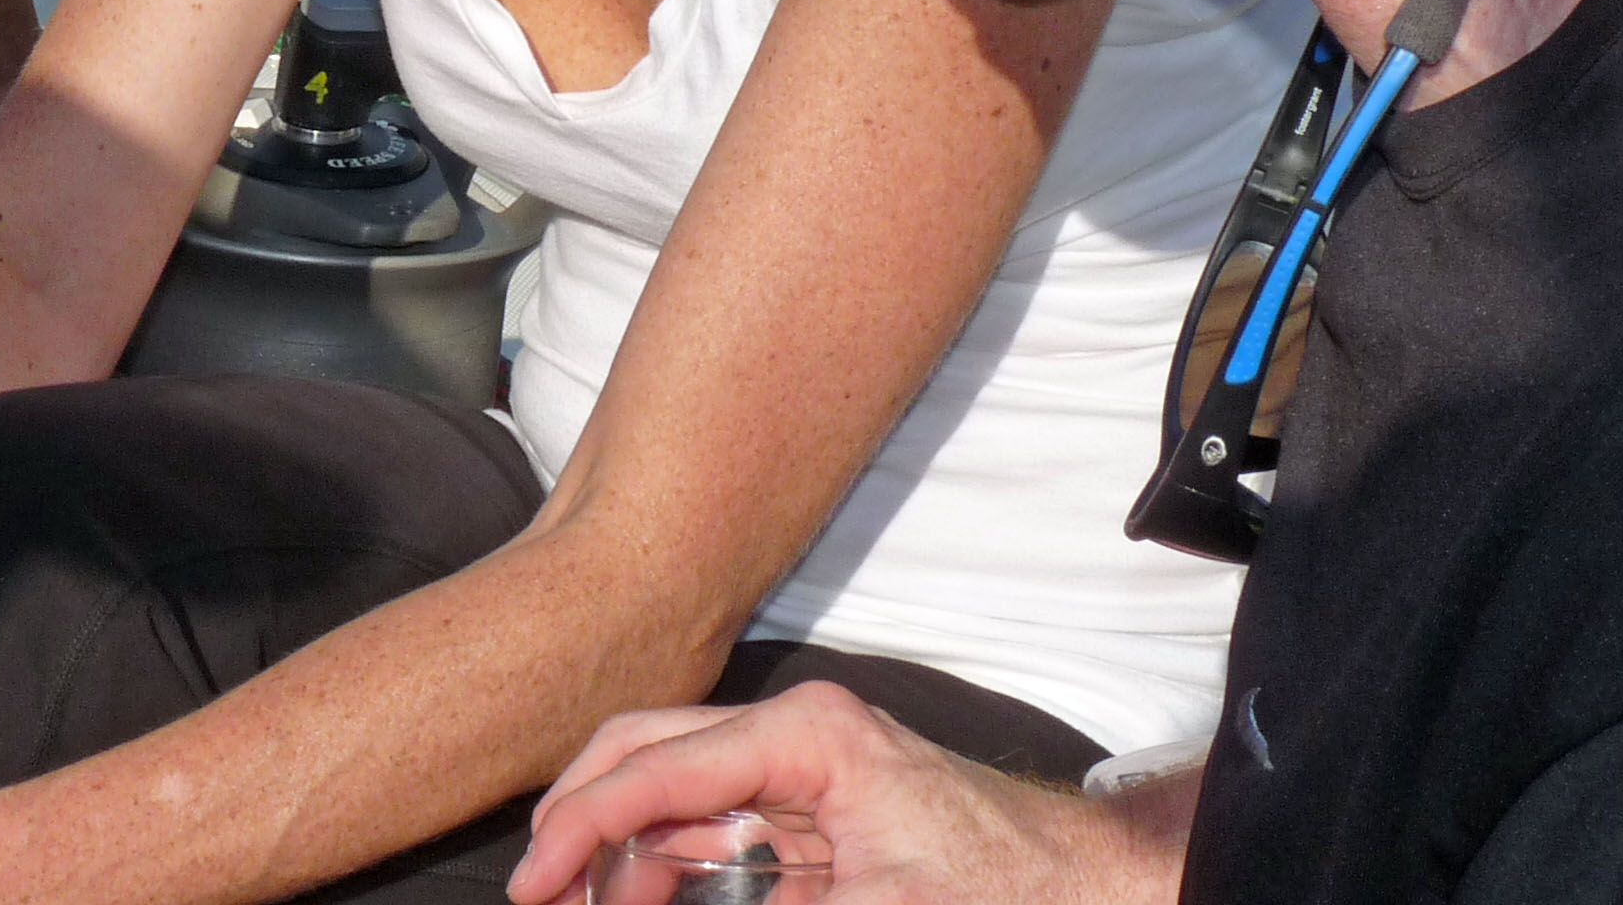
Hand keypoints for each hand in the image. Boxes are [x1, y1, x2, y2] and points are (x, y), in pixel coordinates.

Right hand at [510, 684, 1178, 904]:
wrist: (1089, 888)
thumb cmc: (1003, 887)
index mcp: (803, 734)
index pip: (657, 768)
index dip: (581, 827)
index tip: (532, 885)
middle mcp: (791, 735)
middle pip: (646, 754)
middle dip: (581, 820)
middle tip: (536, 891)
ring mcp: (799, 769)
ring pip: (670, 794)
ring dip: (621, 853)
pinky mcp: (811, 812)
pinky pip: (714, 833)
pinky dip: (669, 869)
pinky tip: (640, 903)